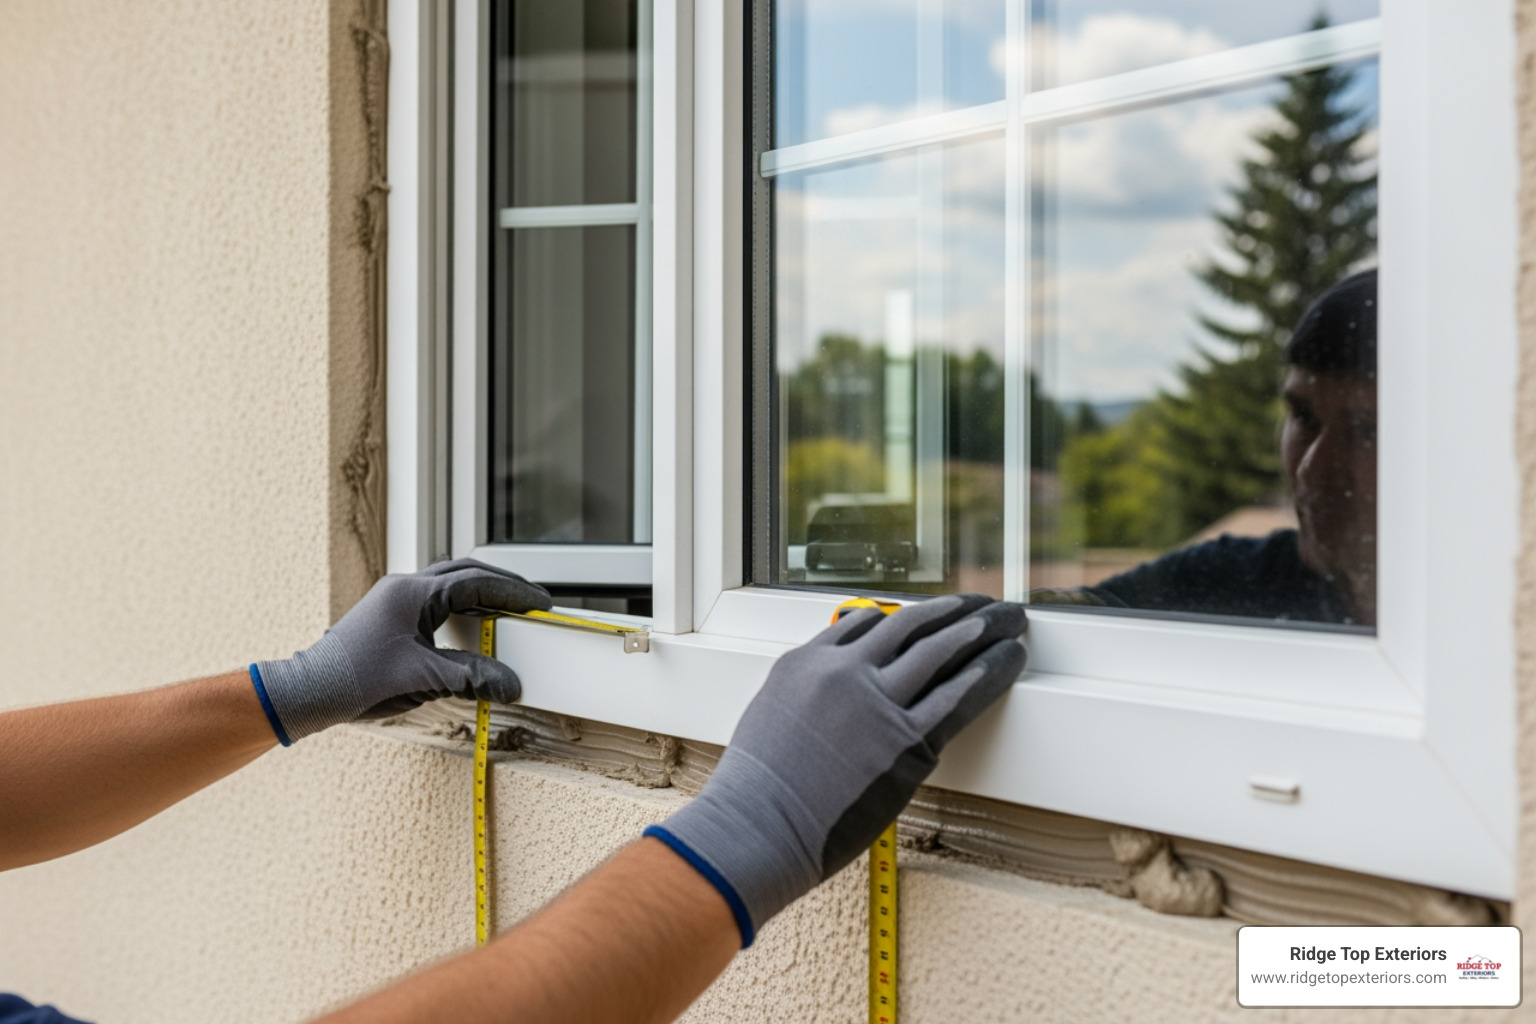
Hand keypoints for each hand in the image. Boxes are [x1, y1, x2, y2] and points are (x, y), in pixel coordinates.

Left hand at [250, 558, 550, 743]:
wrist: (310, 692)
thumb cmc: (356, 680)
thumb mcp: (424, 678)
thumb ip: (472, 678)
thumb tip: (510, 684)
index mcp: (413, 593)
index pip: (476, 583)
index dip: (513, 593)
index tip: (540, 603)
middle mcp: (404, 588)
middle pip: (466, 572)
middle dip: (502, 585)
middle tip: (531, 601)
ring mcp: (396, 601)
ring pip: (451, 584)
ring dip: (482, 594)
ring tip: (509, 611)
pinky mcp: (392, 617)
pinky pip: (437, 602)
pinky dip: (463, 609)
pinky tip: (475, 627)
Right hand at [646, 593, 1025, 944]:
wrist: (759, 826)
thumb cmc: (757, 790)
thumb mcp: (768, 717)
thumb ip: (805, 694)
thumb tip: (831, 691)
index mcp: (806, 663)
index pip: (865, 624)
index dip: (903, 619)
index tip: (927, 617)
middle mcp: (844, 672)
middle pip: (910, 625)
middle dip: (952, 610)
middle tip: (977, 602)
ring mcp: (876, 704)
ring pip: (940, 651)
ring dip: (979, 631)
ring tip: (1004, 619)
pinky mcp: (905, 742)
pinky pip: (955, 698)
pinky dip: (985, 676)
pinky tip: (1004, 661)